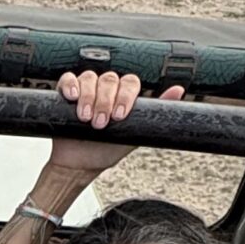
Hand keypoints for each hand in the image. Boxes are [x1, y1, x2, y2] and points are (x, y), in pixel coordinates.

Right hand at [44, 72, 183, 179]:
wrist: (78, 166)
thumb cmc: (105, 151)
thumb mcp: (134, 134)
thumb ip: (155, 112)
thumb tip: (178, 89)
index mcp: (123, 96)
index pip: (129, 83)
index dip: (126, 96)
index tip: (120, 116)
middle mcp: (106, 89)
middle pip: (109, 79)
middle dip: (105, 101)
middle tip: (101, 122)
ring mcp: (86, 90)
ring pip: (89, 78)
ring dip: (88, 98)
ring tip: (85, 118)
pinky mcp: (66, 93)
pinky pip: (68, 79)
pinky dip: (70, 85)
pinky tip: (72, 97)